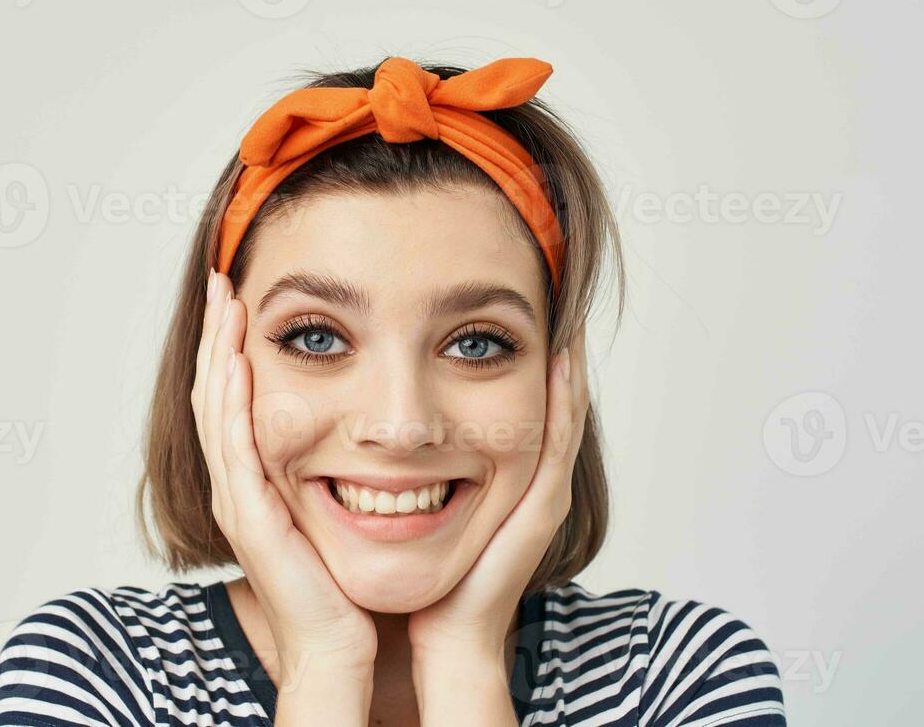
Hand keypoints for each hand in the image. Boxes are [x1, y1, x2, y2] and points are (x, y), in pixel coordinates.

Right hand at [192, 269, 377, 679]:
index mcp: (254, 477)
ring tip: (227, 305)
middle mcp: (235, 484)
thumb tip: (359, 416)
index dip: (232, 344)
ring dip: (220, 354)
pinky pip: (235, 450)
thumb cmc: (343, 579)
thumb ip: (332, 459)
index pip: (232, 396)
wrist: (339, 642)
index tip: (241, 295)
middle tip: (223, 281)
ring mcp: (237, 501)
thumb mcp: (333, 502)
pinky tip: (240, 364)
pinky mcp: (251, 518)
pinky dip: (234, 404)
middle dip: (218, 335)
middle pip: (213, 393)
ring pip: (216, 412)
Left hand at [406, 324, 590, 665]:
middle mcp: (527, 478)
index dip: (511, 356)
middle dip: (546, 349)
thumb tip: (355, 421)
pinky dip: (567, 398)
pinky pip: (562, 440)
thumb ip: (393, 461)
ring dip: (566, 364)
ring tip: (562, 311)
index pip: (512, 402)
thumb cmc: (422, 574)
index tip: (502, 311)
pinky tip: (564, 359)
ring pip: (566, 411)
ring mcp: (542, 491)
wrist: (442, 631)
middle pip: (549, 401)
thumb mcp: (407, 500)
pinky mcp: (543, 506)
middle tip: (546, 292)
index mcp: (499, 476)